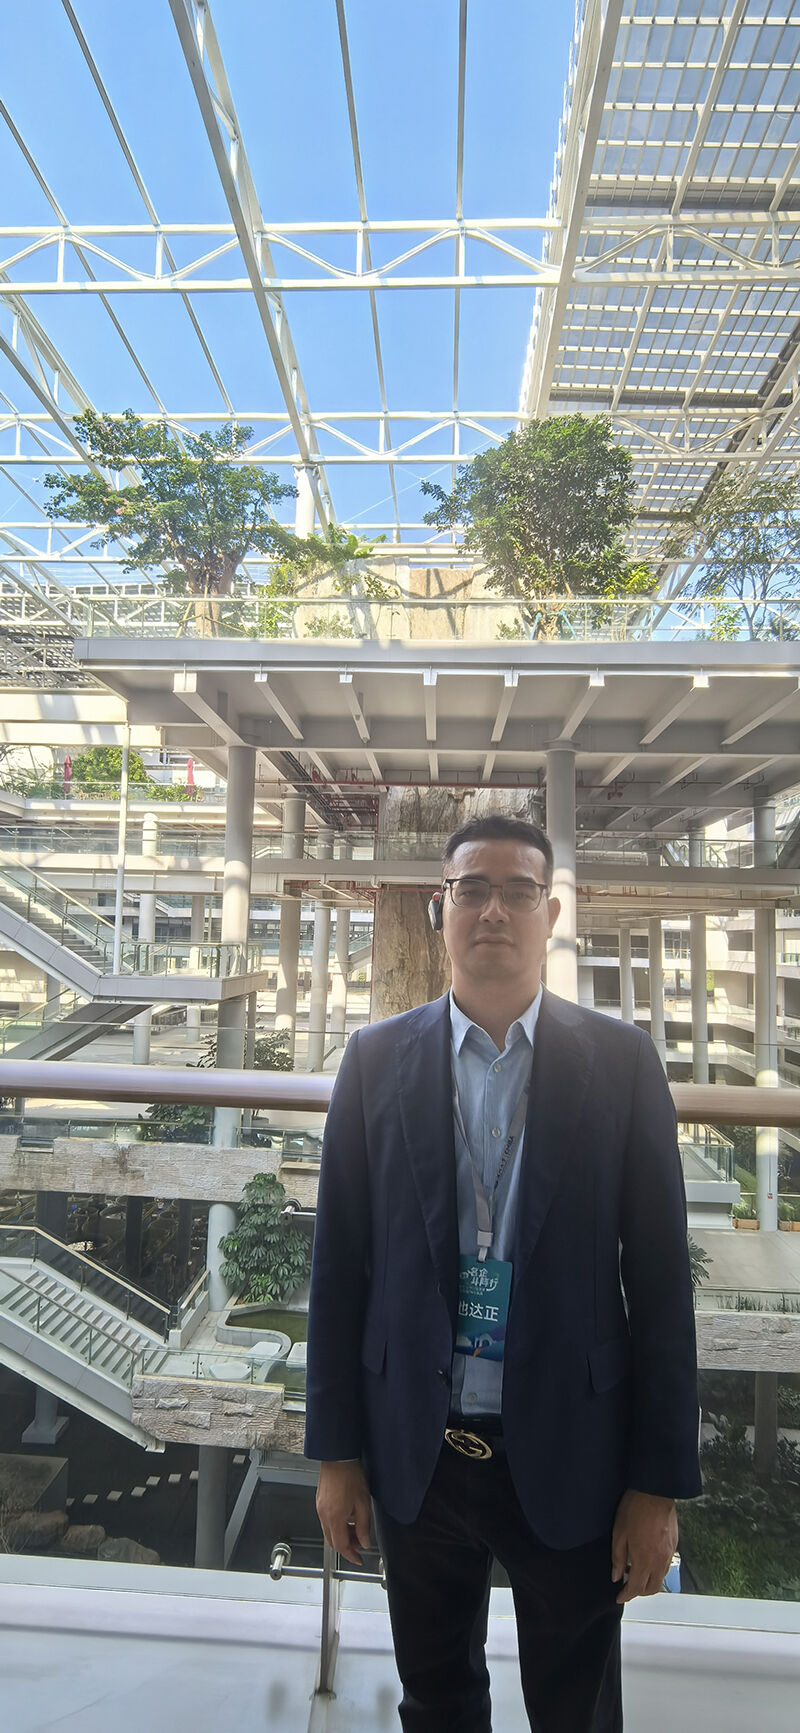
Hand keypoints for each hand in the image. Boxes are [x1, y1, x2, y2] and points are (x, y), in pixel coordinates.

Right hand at [316, 1460, 371, 1567]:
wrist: (338, 1457)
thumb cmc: (350, 1476)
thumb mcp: (363, 1503)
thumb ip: (364, 1526)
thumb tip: (364, 1541)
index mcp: (335, 1518)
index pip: (341, 1546)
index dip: (350, 1555)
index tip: (358, 1559)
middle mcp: (324, 1515)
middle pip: (333, 1541)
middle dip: (346, 1547)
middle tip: (359, 1544)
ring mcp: (320, 1508)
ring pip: (329, 1532)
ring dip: (342, 1535)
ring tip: (356, 1529)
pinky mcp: (319, 1502)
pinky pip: (326, 1521)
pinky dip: (336, 1526)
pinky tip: (347, 1518)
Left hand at [611, 1488, 677, 1603]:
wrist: (655, 1491)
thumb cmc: (634, 1510)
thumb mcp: (619, 1533)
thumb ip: (618, 1558)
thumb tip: (617, 1576)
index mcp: (644, 1560)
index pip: (636, 1588)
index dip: (626, 1595)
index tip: (619, 1596)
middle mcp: (660, 1561)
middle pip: (652, 1588)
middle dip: (639, 1592)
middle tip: (626, 1585)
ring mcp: (669, 1554)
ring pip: (661, 1578)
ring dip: (648, 1581)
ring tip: (634, 1570)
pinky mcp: (674, 1545)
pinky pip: (665, 1566)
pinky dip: (656, 1570)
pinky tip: (646, 1559)